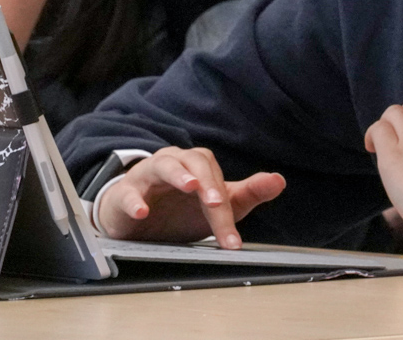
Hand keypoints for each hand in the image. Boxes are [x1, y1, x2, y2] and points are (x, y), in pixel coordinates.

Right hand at [96, 147, 285, 248]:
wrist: (134, 219)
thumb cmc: (177, 208)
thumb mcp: (214, 204)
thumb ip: (247, 193)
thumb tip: (279, 180)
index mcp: (195, 165)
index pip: (215, 178)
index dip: (225, 206)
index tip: (233, 239)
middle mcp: (173, 164)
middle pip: (193, 162)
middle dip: (207, 181)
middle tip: (217, 202)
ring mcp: (146, 176)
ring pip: (162, 165)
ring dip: (177, 175)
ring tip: (191, 187)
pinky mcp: (124, 194)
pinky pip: (127, 193)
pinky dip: (134, 200)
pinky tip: (143, 211)